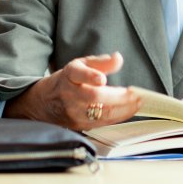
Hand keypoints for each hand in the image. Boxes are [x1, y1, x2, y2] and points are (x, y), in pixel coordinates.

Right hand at [5, 52, 140, 130]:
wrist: (45, 103)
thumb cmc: (68, 81)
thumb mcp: (81, 65)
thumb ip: (101, 62)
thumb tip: (118, 58)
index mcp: (70, 75)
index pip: (78, 75)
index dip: (89, 77)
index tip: (101, 79)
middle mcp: (70, 94)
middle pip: (94, 97)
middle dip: (118, 97)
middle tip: (135, 94)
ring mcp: (74, 112)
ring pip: (101, 113)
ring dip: (123, 109)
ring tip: (137, 102)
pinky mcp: (80, 125)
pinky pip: (102, 122)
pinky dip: (118, 116)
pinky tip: (128, 110)